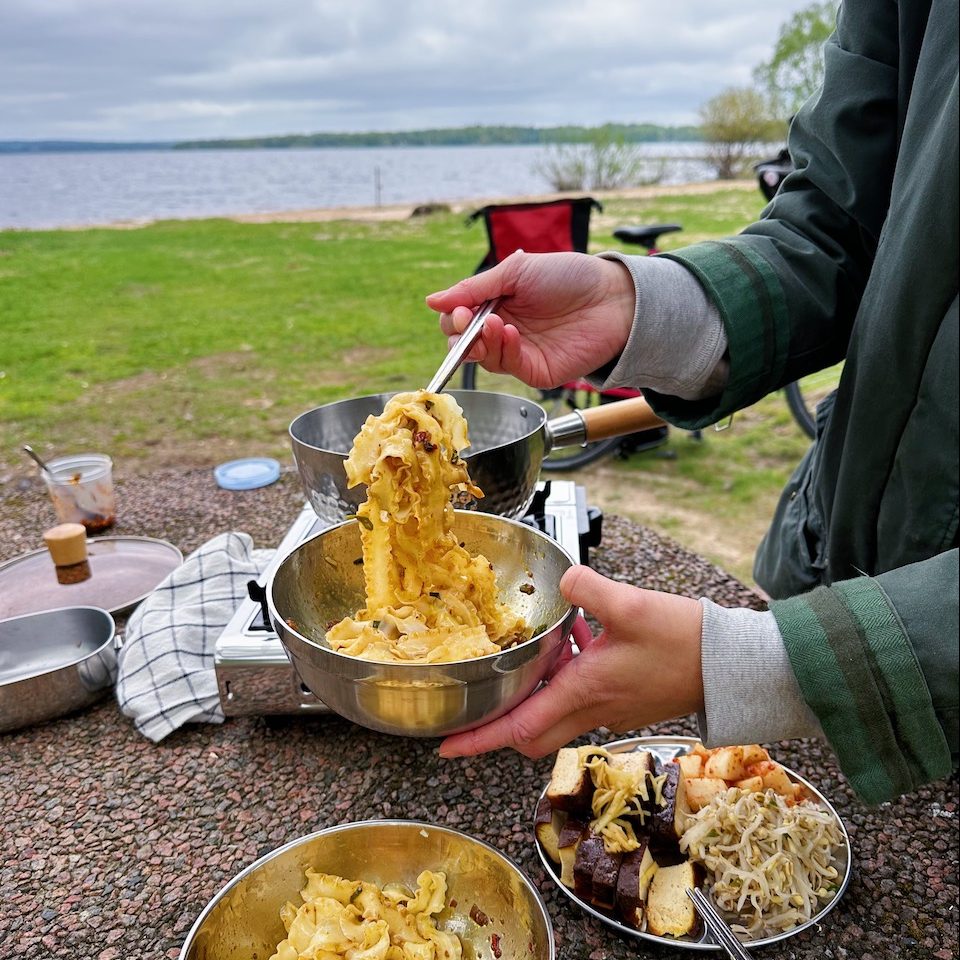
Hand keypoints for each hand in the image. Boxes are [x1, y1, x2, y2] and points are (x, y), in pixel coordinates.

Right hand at [425, 251, 635, 387]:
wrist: (612, 297)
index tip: (459, 308)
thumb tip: (432, 301)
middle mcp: (504, 329)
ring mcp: (519, 352)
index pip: (458, 317)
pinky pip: (507, 366)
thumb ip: (474, 288)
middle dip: (458, 334)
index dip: (453, 316)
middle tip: (467, 321)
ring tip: (494, 323)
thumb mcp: (516, 271)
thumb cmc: (570, 277)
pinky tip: (511, 332)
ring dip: (480, 341)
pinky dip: (503, 349)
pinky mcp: (536, 370)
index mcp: (497, 303)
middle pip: (462, 343)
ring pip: (481, 358)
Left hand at [438, 565, 704, 758]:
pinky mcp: (623, 698)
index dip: (478, 738)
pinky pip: (580, 693)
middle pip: (531, 731)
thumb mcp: (630, 607)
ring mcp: (608, 707)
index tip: (446, 745)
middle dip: (499, 722)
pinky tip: (576, 632)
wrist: (728, 665)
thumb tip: (565, 578)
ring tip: (532, 647)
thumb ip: (588, 589)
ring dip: (536, 685)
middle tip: (477, 700)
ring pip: (554, 710)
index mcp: (583, 692)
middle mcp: (591, 709)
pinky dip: (566, 670)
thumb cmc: (683, 642)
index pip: (519, 728)